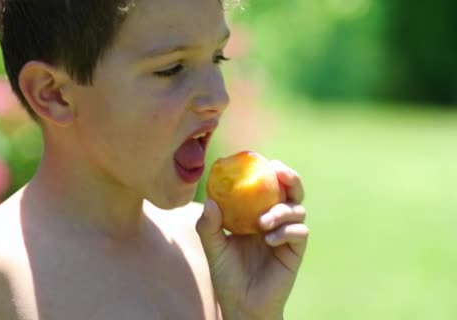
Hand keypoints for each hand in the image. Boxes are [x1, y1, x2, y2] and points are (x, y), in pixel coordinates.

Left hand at [196, 161, 308, 319]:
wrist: (240, 303)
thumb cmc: (226, 273)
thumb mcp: (212, 246)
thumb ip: (208, 225)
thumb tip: (210, 201)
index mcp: (256, 213)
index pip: (266, 185)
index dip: (268, 171)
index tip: (261, 160)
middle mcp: (274, 219)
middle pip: (291, 190)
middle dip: (290, 177)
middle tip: (279, 172)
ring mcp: (287, 234)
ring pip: (297, 209)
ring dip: (281, 209)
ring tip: (262, 222)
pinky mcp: (295, 250)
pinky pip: (300, 232)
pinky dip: (287, 230)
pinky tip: (269, 239)